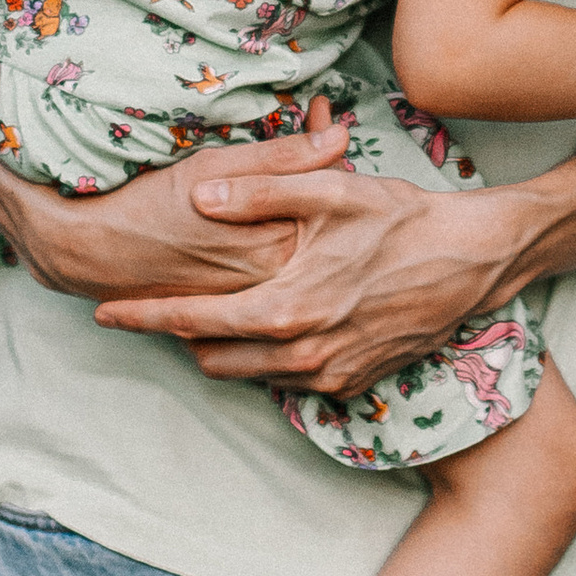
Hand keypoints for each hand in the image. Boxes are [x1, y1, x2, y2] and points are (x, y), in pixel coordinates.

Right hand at [9, 105, 347, 303]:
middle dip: (323, 169)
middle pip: (320, 222)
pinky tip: (271, 200)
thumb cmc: (146, 204)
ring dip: (304, 199)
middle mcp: (275, 281)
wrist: (87, 254)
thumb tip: (341, 136)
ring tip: (302, 157)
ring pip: (299, 242)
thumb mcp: (212, 170)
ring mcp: (256, 298)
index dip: (329, 147)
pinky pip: (272, 266)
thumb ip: (282, 158)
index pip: (330, 194)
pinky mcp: (233, 307)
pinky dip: (277, 225)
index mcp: (278, 246)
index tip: (320, 110)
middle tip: (318, 123)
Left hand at [93, 97, 522, 393]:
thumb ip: (259, 191)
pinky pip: (287, 380)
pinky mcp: (352, 383)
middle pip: (209, 359)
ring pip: (247, 375)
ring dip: (221, 348)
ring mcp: (328, 375)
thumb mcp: (331, 192)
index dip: (141, 316)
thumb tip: (199, 194)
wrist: (473, 262)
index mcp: (285, 310)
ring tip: (207, 312)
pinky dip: (265, 359)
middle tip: (158, 305)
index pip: (190, 320)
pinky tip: (269, 323)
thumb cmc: (403, 220)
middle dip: (178, 335)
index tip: (102, 312)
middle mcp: (301, 354)